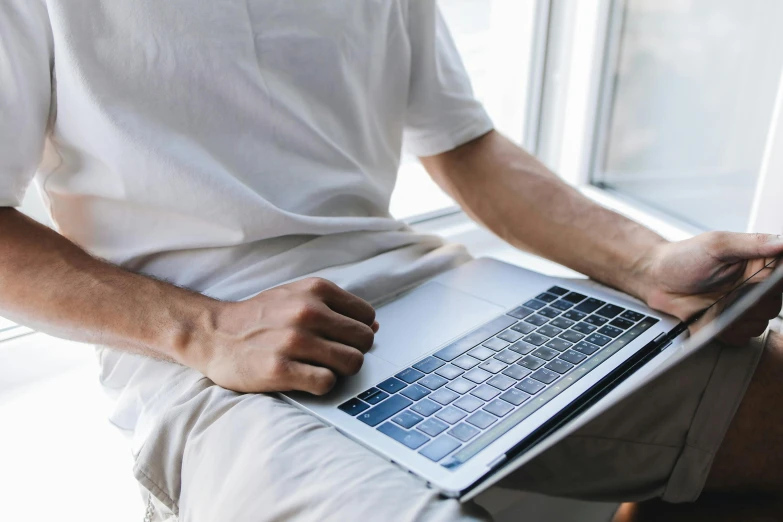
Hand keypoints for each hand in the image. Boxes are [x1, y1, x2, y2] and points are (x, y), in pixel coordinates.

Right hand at [192, 278, 377, 394]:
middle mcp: (307, 312)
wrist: (213, 333)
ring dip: (339, 371)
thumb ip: (335, 308)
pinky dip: (322, 386)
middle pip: (364, 341)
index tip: (340, 339)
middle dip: (352, 352)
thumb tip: (375, 327)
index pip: (367, 317)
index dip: (357, 332)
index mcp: (315, 290)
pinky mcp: (280, 369)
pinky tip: (306, 379)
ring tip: (318, 368)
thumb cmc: (260, 317)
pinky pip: (327, 383)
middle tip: (330, 357)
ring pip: (352, 363)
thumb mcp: (297, 296)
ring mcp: (294, 341)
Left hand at [641, 232, 782, 344]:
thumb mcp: (718, 244)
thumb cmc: (683, 257)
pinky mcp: (727, 325)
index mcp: (758, 264)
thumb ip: (753, 243)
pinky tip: (714, 318)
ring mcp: (740, 308)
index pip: (781, 280)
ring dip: (741, 319)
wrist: (656, 279)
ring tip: (719, 304)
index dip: (774, 285)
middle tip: (733, 292)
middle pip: (774, 305)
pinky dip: (729, 332)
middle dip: (755, 302)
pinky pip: (741, 337)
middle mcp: (753, 287)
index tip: (759, 282)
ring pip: (760, 323)